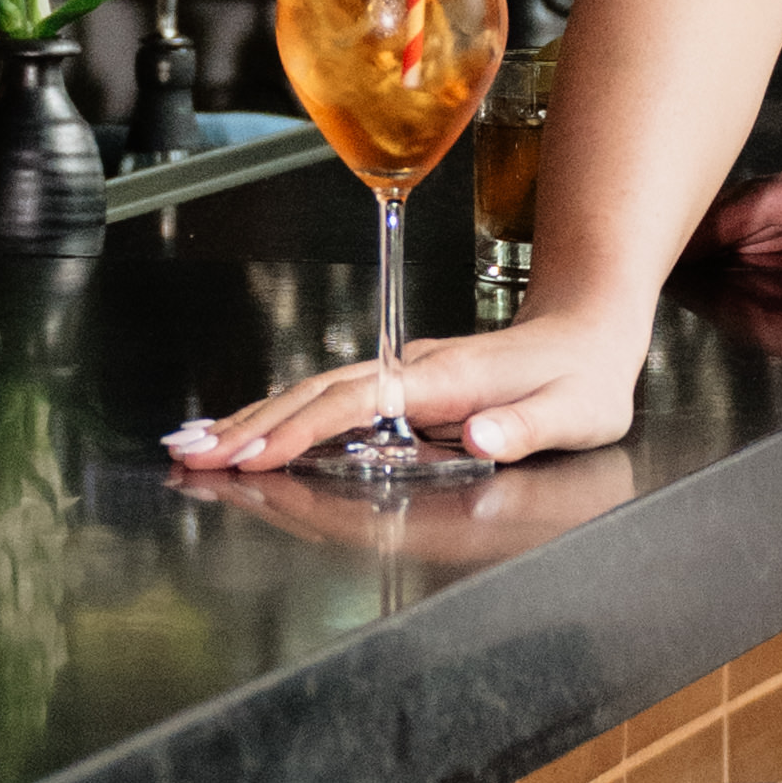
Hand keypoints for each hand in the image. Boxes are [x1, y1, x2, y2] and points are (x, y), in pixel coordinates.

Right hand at [166, 300, 658, 476]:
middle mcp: (416, 369)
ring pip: (313, 391)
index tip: (256, 456)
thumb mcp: (577, 412)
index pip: (360, 403)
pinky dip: (278, 414)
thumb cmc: (585, 376)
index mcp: (450, 379)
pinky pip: (326, 397)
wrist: (590, 326)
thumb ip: (527, 427)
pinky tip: (244, 431)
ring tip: (192, 444)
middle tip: (191, 456)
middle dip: (252, 426)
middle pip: (317, 394)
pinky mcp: (399, 382)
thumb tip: (480, 438)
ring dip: (252, 419)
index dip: (304, 430)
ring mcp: (403, 372)